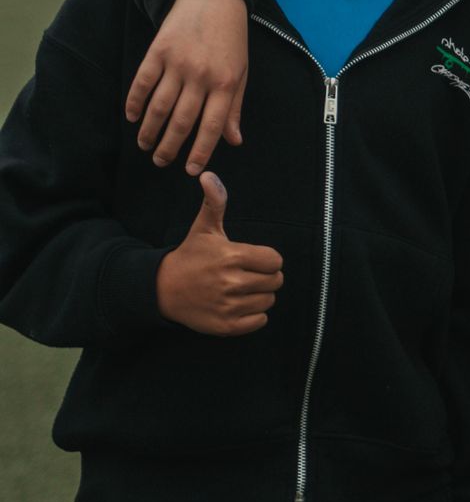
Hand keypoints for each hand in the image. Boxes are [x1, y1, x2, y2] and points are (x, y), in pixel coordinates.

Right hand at [127, 0, 249, 173]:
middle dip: (169, 147)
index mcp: (226, 83)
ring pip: (159, 107)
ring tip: (144, 145)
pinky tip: (132, 117)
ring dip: (149, 130)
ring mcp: (177, 63)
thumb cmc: (231, 39)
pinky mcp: (158, 51)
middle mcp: (201, 76)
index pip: (212, 126)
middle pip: (181, 121)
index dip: (200, 151)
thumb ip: (235, 107)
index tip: (190, 170)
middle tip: (160, 161)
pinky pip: (142, 83)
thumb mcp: (242, 72)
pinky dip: (135, 103)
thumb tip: (233, 141)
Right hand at [154, 173, 284, 334]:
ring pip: (269, 302)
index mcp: (232, 257)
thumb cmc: (190, 256)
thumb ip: (214, 202)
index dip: (267, 259)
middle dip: (265, 277)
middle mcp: (232, 283)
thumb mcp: (204, 229)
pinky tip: (237, 305)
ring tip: (239, 289)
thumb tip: (208, 175)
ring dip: (259, 296)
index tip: (251, 259)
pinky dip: (253, 316)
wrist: (161, 290)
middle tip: (245, 274)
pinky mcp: (225, 326)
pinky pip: (260, 322)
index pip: (276, 261)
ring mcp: (228, 306)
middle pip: (276, 282)